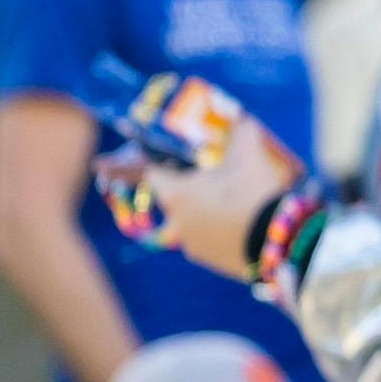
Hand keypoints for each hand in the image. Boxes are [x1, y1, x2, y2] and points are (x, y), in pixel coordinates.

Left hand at [107, 119, 301, 282]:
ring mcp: (191, 244)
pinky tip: (236, 220)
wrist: (281, 242)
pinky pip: (205, 238)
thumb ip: (239, 134)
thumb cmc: (255, 193)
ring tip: (228, 199)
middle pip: (167, 197)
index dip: (124, 165)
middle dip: (177, 186)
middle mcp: (175, 221)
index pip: (143, 173)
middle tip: (199, 178)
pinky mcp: (209, 260)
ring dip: (199, 209)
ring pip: (187, 220)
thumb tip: (240, 121)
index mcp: (175, 193)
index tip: (99, 166)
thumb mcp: (249, 154)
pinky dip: (215, 227)